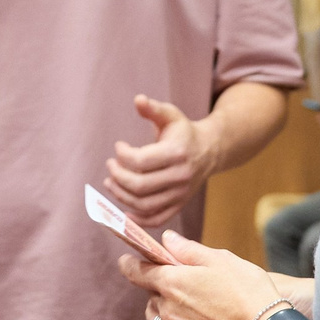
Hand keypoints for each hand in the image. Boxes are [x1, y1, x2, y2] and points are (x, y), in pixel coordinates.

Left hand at [105, 96, 216, 229]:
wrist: (209, 151)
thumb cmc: (183, 132)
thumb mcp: (170, 116)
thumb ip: (153, 109)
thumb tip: (138, 100)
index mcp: (177, 153)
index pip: (140, 161)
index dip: (122, 155)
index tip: (118, 147)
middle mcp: (180, 176)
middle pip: (139, 186)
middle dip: (117, 177)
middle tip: (110, 166)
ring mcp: (180, 194)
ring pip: (144, 205)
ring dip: (120, 196)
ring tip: (110, 182)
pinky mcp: (179, 205)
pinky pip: (156, 219)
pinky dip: (137, 219)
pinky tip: (123, 210)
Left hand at [118, 231, 282, 319]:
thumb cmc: (248, 291)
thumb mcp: (221, 260)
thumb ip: (188, 250)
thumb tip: (166, 239)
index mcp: (172, 283)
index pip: (137, 272)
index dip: (129, 264)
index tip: (125, 261)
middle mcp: (168, 310)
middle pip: (151, 297)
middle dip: (159, 288)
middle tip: (179, 284)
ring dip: (161, 312)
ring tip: (180, 307)